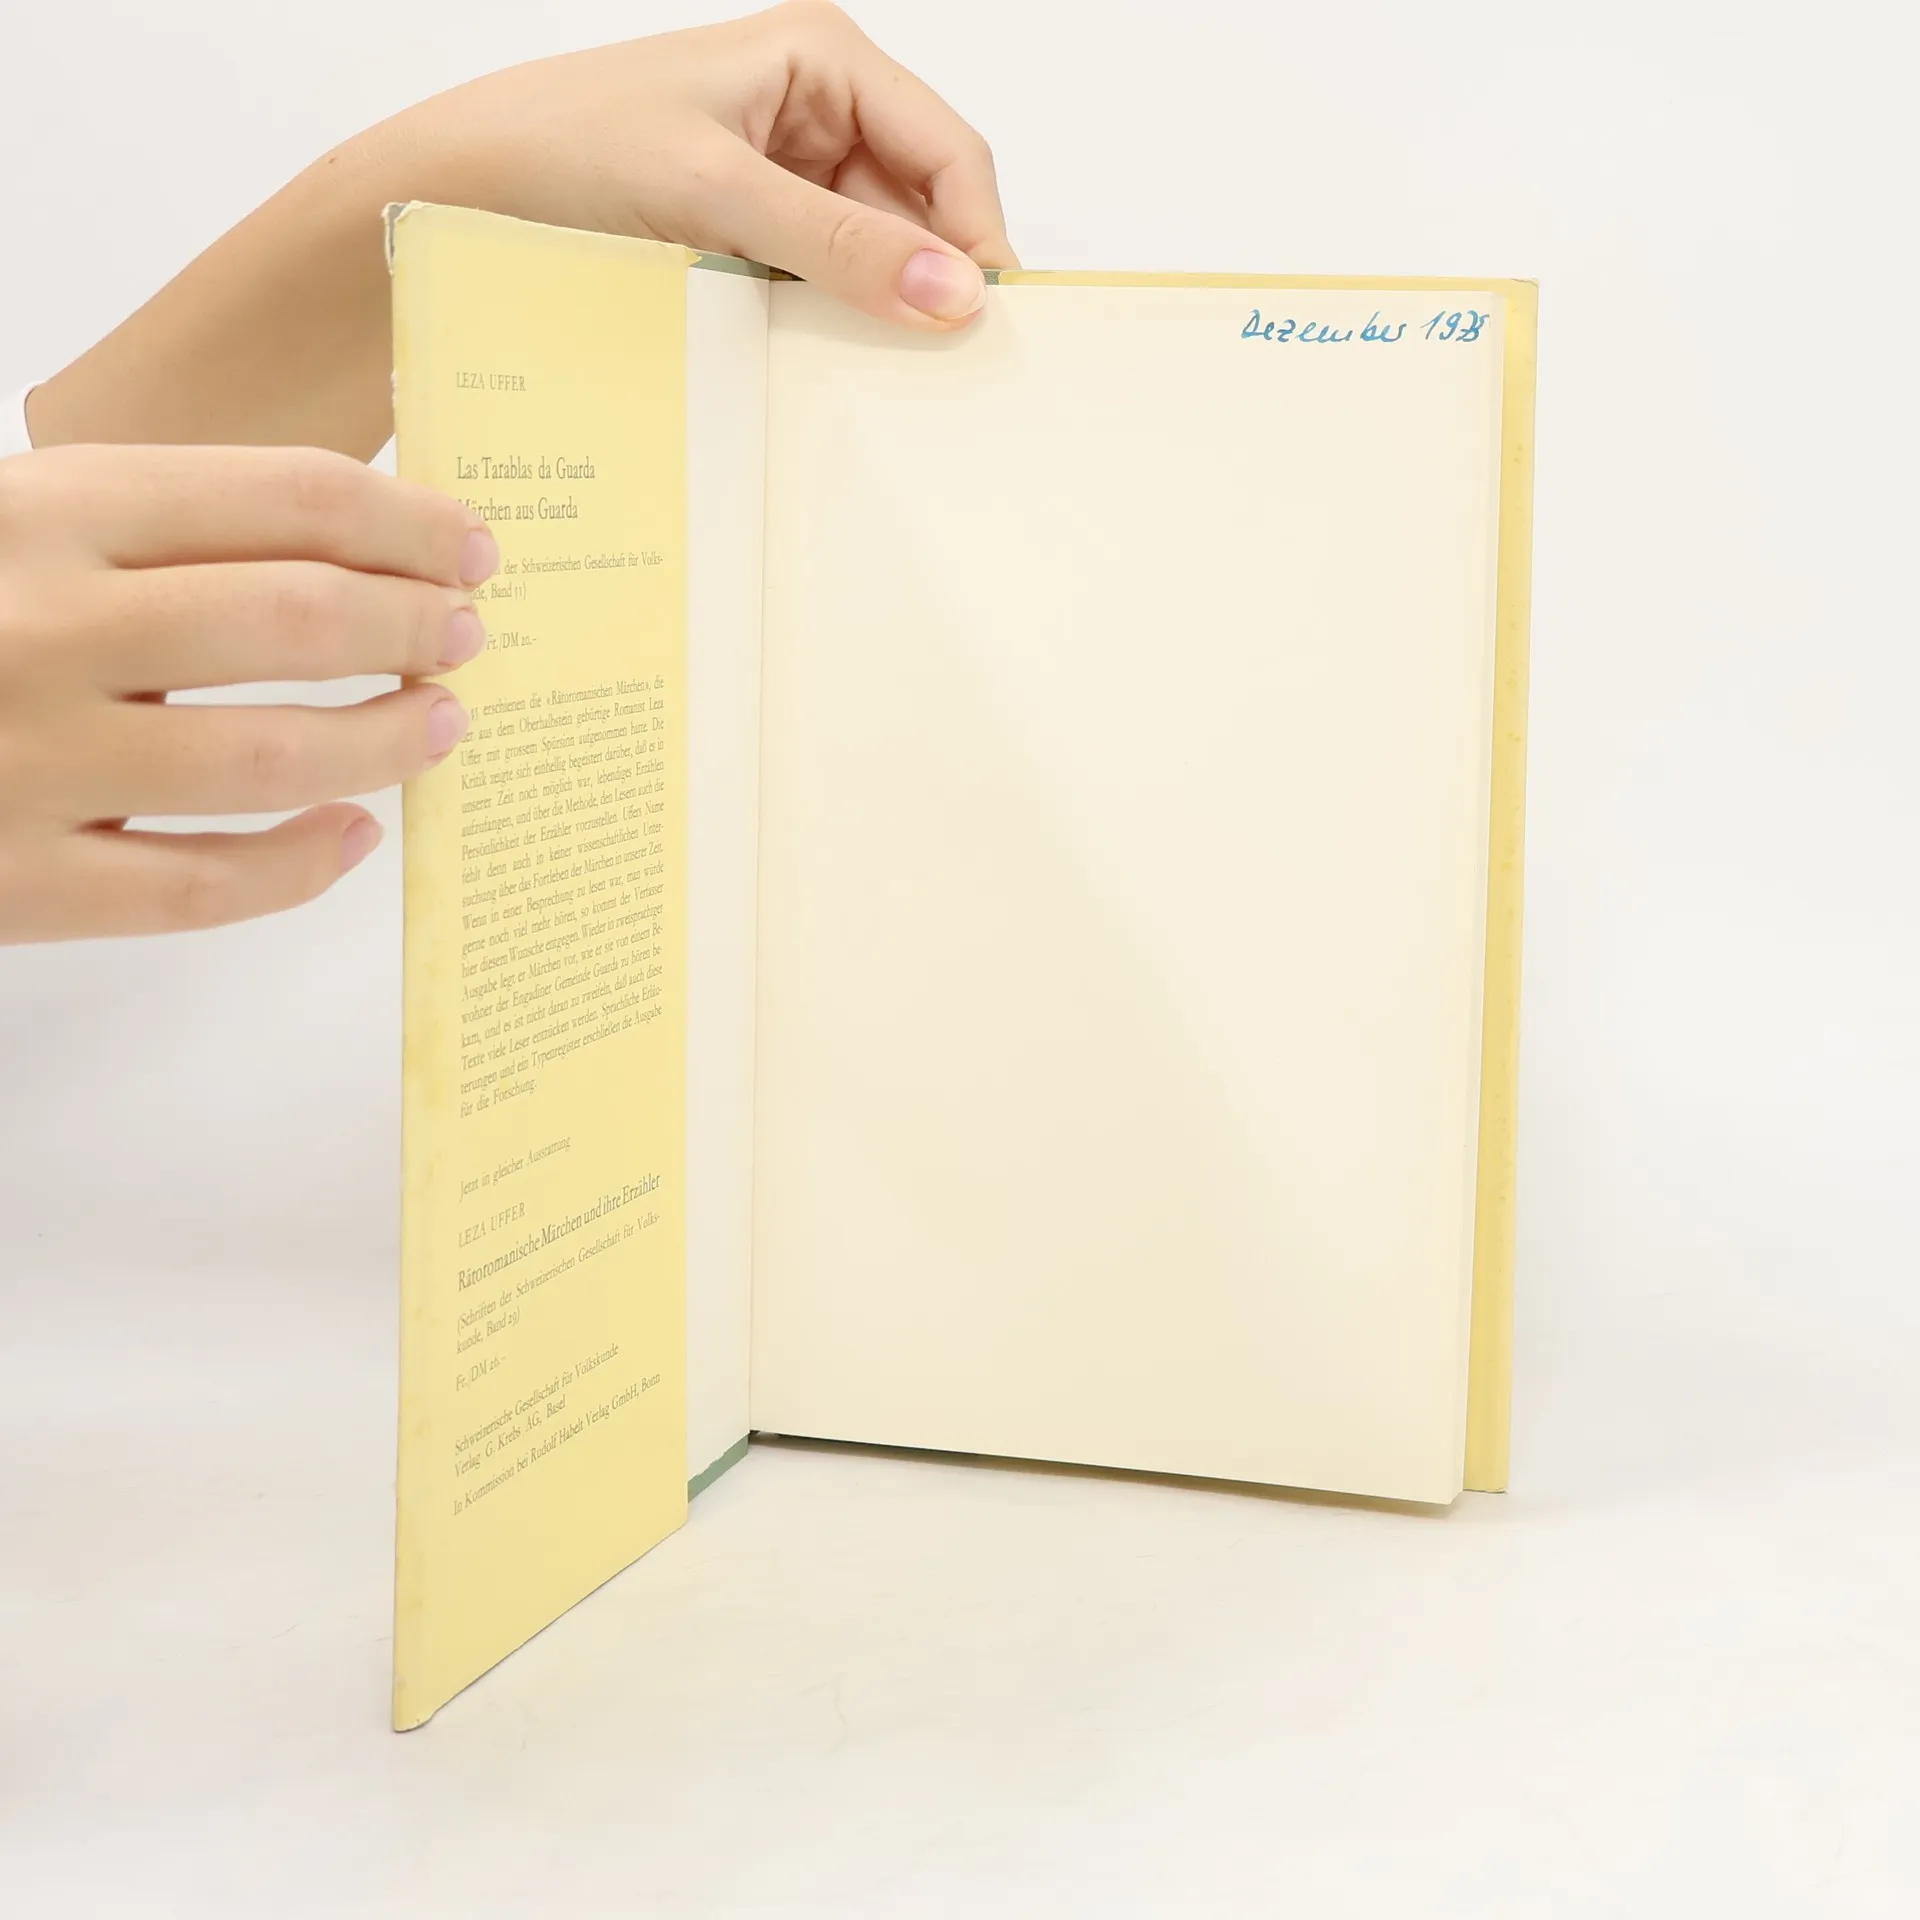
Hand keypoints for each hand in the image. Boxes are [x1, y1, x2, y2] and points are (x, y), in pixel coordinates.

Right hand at [0, 444, 495, 940]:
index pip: (282, 496)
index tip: (470, 544)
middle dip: (414, 625)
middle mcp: (43, 626)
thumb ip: (145, 526)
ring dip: (385, 741)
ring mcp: (29, 762)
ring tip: (441, 725)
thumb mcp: (13, 526)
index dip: (405, 523)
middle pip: (296, 618)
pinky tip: (351, 834)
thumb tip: (343, 548)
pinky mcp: (18, 881)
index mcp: (42, 509)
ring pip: (268, 759)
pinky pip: (198, 888)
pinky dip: (296, 866)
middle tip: (467, 635)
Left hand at [408, 0, 1018, 328]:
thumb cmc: (562, 150)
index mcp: (822, 59)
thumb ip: (838, 245)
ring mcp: (783, 181)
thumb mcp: (715, 192)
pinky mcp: (751, 241)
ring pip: (874, 260)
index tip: (988, 327)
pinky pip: (822, 290)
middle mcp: (814, 112)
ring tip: (891, 385)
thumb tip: (955, 294)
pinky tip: (831, 375)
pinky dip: (833, 332)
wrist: (453, 199)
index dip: (978, 236)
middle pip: (920, 209)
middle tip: (950, 375)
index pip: (947, 152)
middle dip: (933, 283)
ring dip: (881, 317)